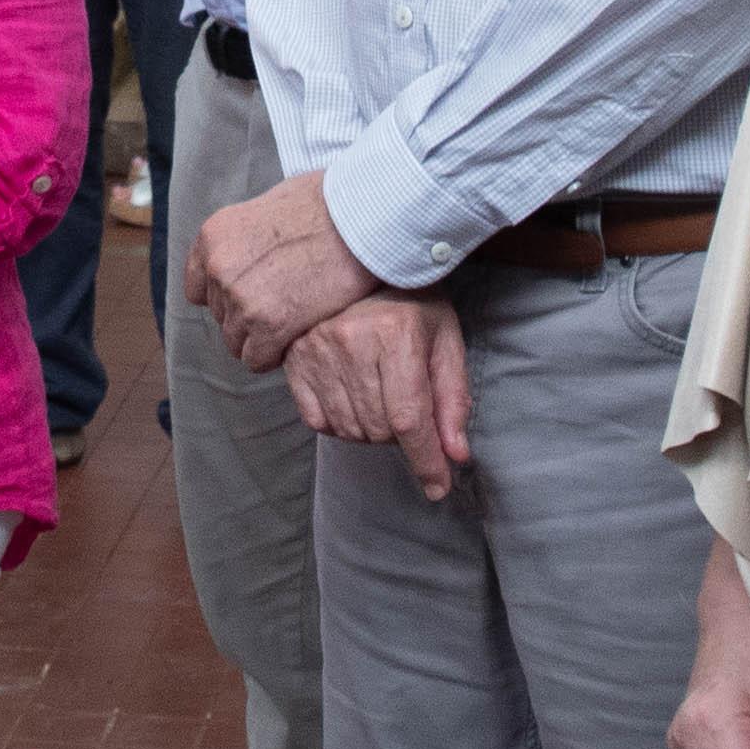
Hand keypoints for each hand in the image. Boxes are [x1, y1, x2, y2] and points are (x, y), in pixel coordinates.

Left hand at [200, 172, 385, 369]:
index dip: (227, 296)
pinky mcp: (269, 324)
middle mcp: (219, 267)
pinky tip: (296, 336)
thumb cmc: (328, 204)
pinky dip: (275, 354)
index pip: (198, 288)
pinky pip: (256, 359)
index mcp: (214, 236)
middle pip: (221, 316)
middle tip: (284, 303)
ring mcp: (240, 297)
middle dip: (248, 315)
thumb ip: (247, 239)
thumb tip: (251, 258)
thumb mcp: (268, 206)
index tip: (254, 293)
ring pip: (236, 342)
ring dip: (261, 338)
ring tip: (293, 320)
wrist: (362, 217)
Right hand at [285, 293, 470, 498]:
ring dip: (371, 432)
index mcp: (397, 334)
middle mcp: (352, 342)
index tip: (438, 487)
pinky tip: (353, 399)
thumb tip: (455, 455)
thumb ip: (453, 400)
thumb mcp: (445, 341)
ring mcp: (317, 350)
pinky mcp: (294, 359)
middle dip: (401, 438)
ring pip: (349, 430)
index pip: (410, 418)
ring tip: (381, 400)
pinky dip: (339, 423)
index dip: (425, 460)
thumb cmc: (411, 302)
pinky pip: (317, 421)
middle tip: (409, 410)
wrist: (360, 262)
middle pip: (379, 430)